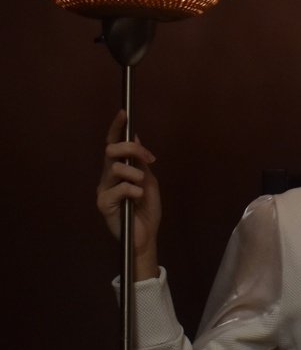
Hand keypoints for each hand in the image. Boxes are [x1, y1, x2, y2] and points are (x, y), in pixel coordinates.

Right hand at [96, 109, 160, 277]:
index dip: (116, 128)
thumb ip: (141, 162)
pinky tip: (138, 198)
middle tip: (148, 159)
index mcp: (118, 170)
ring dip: (134, 174)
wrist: (146, 236)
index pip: (113, 144)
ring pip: (115, 167)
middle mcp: (107, 177)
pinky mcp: (103, 204)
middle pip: (111, 150)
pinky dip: (133, 190)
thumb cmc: (147, 210)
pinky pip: (118, 188)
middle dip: (131, 149)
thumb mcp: (149, 182)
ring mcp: (103, 190)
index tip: (124, 112)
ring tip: (142, 187)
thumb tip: (136, 136)